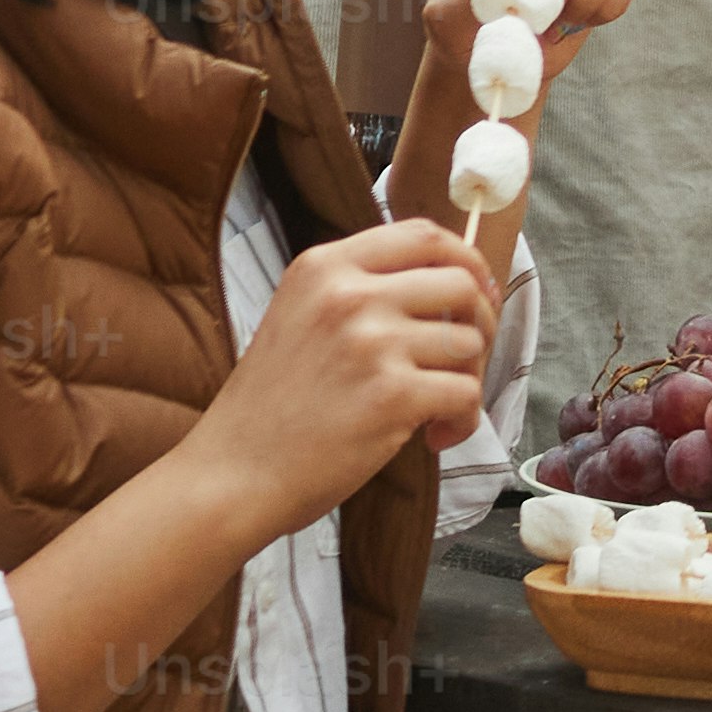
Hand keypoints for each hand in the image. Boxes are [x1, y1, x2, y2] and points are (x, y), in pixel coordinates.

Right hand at [189, 218, 501, 533]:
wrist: (231, 475)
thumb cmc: (271, 407)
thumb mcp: (299, 317)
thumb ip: (359, 290)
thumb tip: (450, 280)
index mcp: (324, 267)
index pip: (423, 235)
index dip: (467, 261)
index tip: (478, 291)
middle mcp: (348, 295)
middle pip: (461, 283)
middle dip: (480, 322)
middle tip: (464, 359)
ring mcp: (371, 343)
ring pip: (469, 343)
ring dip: (468, 380)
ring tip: (435, 410)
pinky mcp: (392, 394)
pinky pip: (466, 394)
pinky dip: (462, 420)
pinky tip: (434, 437)